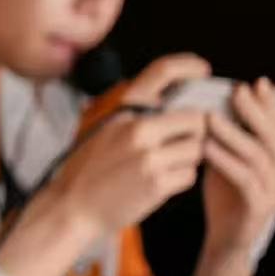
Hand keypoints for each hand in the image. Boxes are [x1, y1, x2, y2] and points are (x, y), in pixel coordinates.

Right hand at [51, 53, 212, 237]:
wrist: (71, 209)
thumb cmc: (88, 171)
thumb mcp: (104, 131)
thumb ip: (135, 116)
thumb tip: (170, 101)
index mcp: (123, 111)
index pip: (163, 71)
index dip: (189, 66)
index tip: (203, 71)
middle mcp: (138, 129)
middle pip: (196, 119)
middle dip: (195, 133)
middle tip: (179, 145)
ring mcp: (149, 156)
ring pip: (197, 149)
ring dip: (187, 160)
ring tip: (162, 169)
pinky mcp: (158, 183)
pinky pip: (189, 175)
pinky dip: (179, 181)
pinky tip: (157, 185)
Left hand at [202, 77, 274, 255]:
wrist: (226, 236)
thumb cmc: (228, 191)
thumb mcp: (233, 156)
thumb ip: (237, 131)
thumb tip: (232, 95)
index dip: (270, 104)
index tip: (254, 84)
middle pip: (274, 137)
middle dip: (255, 112)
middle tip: (236, 93)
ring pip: (259, 156)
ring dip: (234, 134)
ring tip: (211, 119)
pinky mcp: (259, 206)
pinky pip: (244, 178)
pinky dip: (225, 160)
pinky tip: (206, 147)